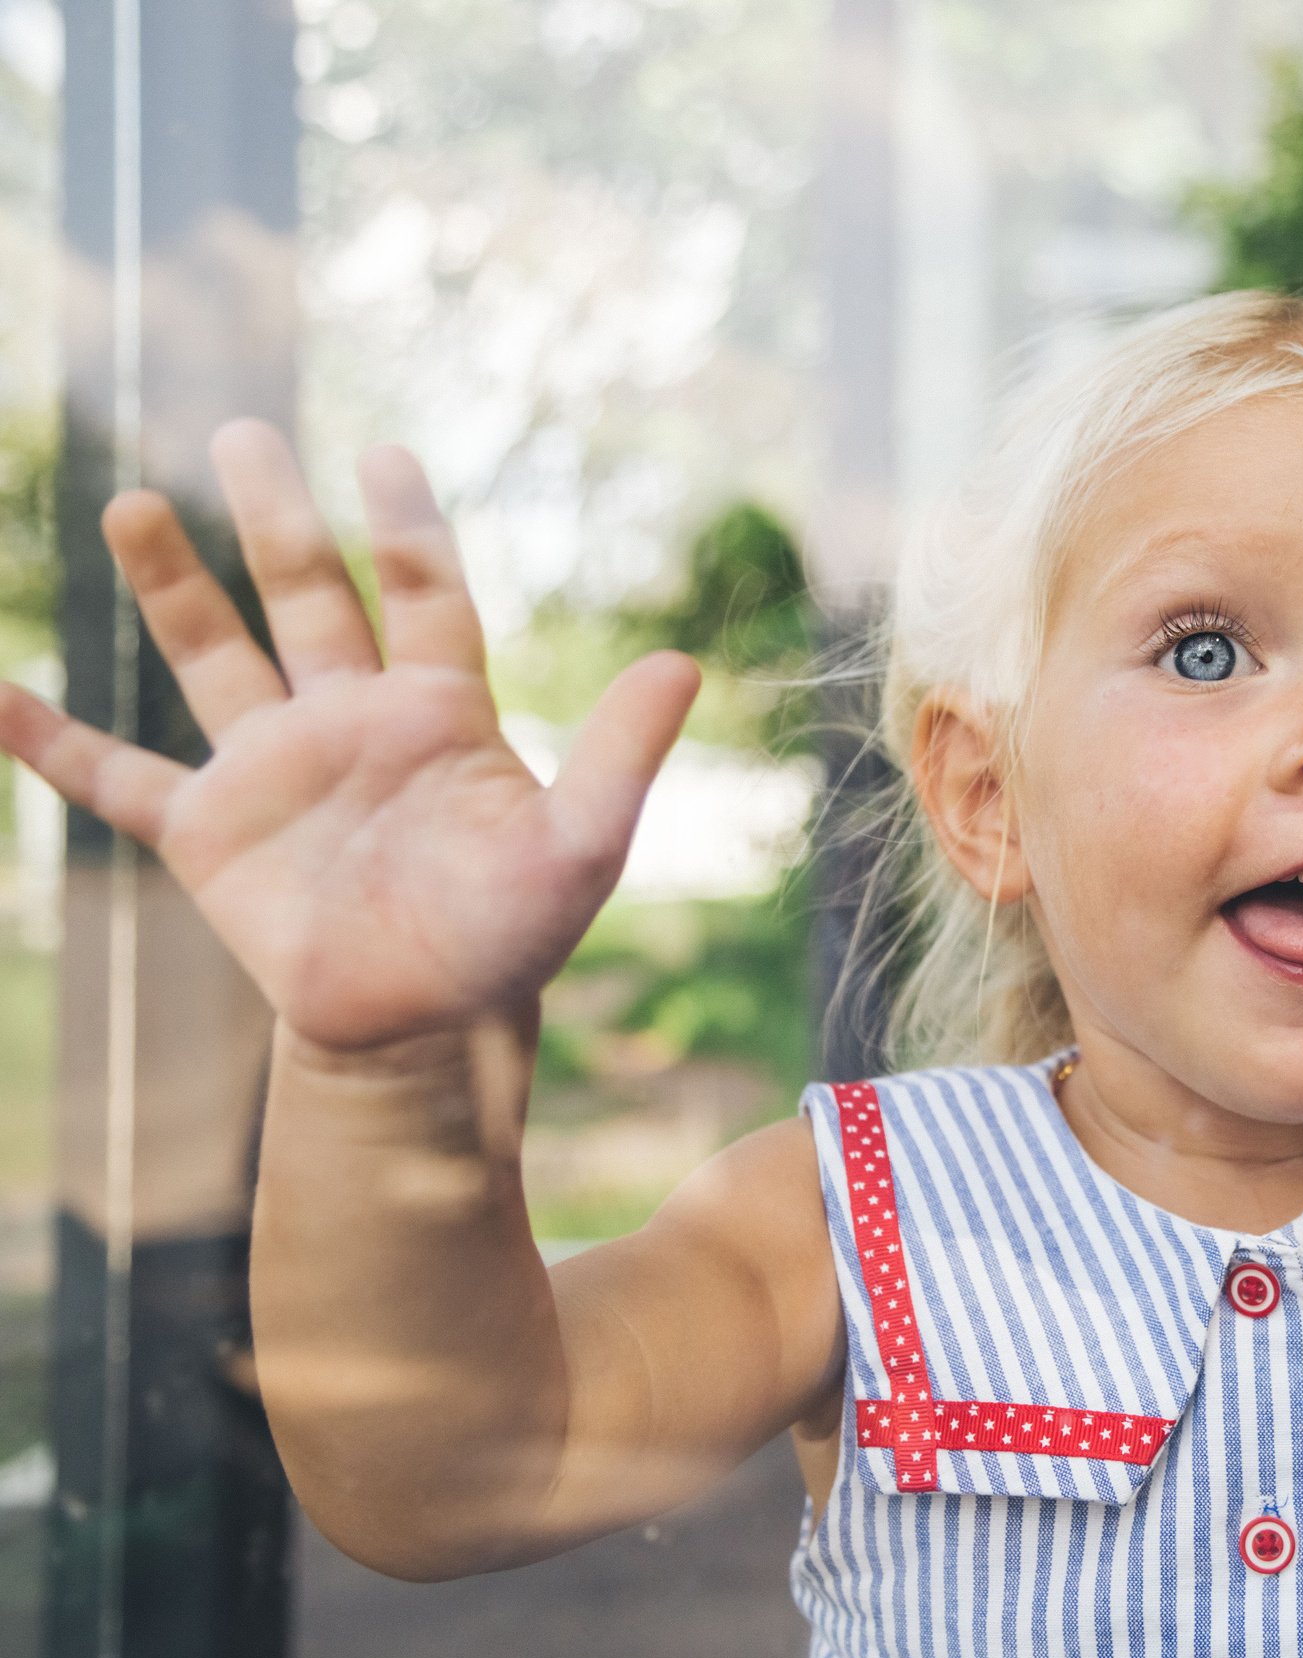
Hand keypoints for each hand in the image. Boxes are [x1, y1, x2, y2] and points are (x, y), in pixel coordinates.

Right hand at [0, 421, 699, 1048]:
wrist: (424, 1030)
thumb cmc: (511, 939)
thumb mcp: (581, 845)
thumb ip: (621, 755)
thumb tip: (687, 661)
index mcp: (440, 715)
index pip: (426, 595)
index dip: (408, 527)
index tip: (384, 453)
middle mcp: (351, 724)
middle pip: (311, 598)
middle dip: (277, 519)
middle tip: (244, 430)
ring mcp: (273, 772)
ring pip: (214, 657)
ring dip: (172, 586)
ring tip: (129, 501)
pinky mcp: (208, 834)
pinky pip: (116, 777)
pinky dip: (52, 742)